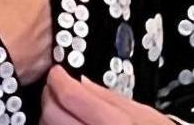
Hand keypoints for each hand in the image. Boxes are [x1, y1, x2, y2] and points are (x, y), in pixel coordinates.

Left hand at [41, 66, 173, 124]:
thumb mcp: (143, 114)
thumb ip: (110, 98)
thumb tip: (82, 83)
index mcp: (116, 124)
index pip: (71, 96)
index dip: (58, 80)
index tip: (57, 73)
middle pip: (53, 114)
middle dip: (50, 96)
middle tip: (56, 88)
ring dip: (50, 116)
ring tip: (62, 109)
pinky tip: (66, 124)